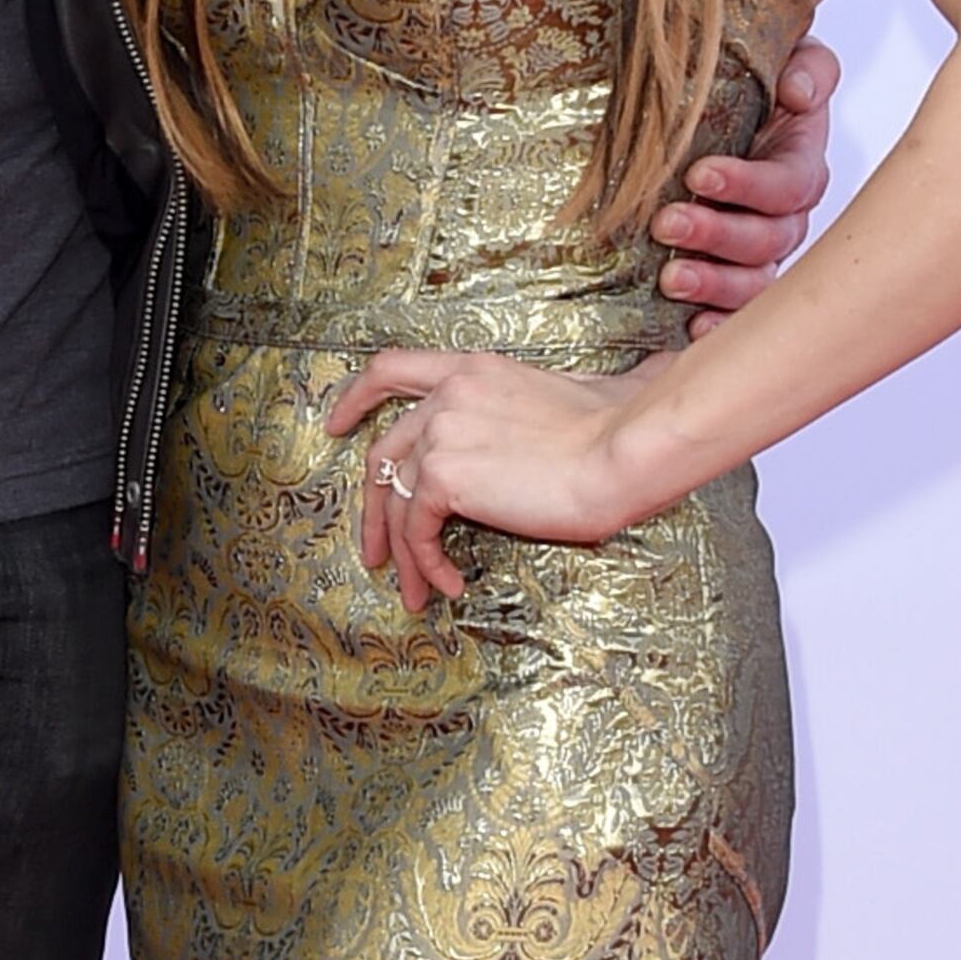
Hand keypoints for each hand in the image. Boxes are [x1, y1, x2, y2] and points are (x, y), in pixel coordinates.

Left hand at [325, 348, 688, 612]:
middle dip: (373, 509)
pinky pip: (416, 530)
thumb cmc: (620, 431)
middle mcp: (448, 395)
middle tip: (376, 551)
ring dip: (401, 553)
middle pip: (383, 452)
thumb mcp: (581, 395)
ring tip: (413, 590)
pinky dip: (425, 563)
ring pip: (395, 500)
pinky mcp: (445, 475)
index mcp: (473, 370)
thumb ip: (556, 400)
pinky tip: (448, 583)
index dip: (356, 397)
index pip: (392, 369)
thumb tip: (589, 408)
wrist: (625, 452)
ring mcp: (442, 432)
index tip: (335, 424)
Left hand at [654, 35, 835, 323]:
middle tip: (667, 223)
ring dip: (712, 283)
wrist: (720, 115)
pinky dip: (716, 323)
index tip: (699, 174)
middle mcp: (786, 218)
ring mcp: (759, 255)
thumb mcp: (786, 61)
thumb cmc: (752, 89)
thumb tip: (797, 91)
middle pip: (766, 240)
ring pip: (752, 282)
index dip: (747, 184)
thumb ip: (809, 67)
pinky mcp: (730, 281)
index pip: (787, 185)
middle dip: (716, 233)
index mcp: (799, 167)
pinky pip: (734, 313)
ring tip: (670, 278)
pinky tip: (692, 329)